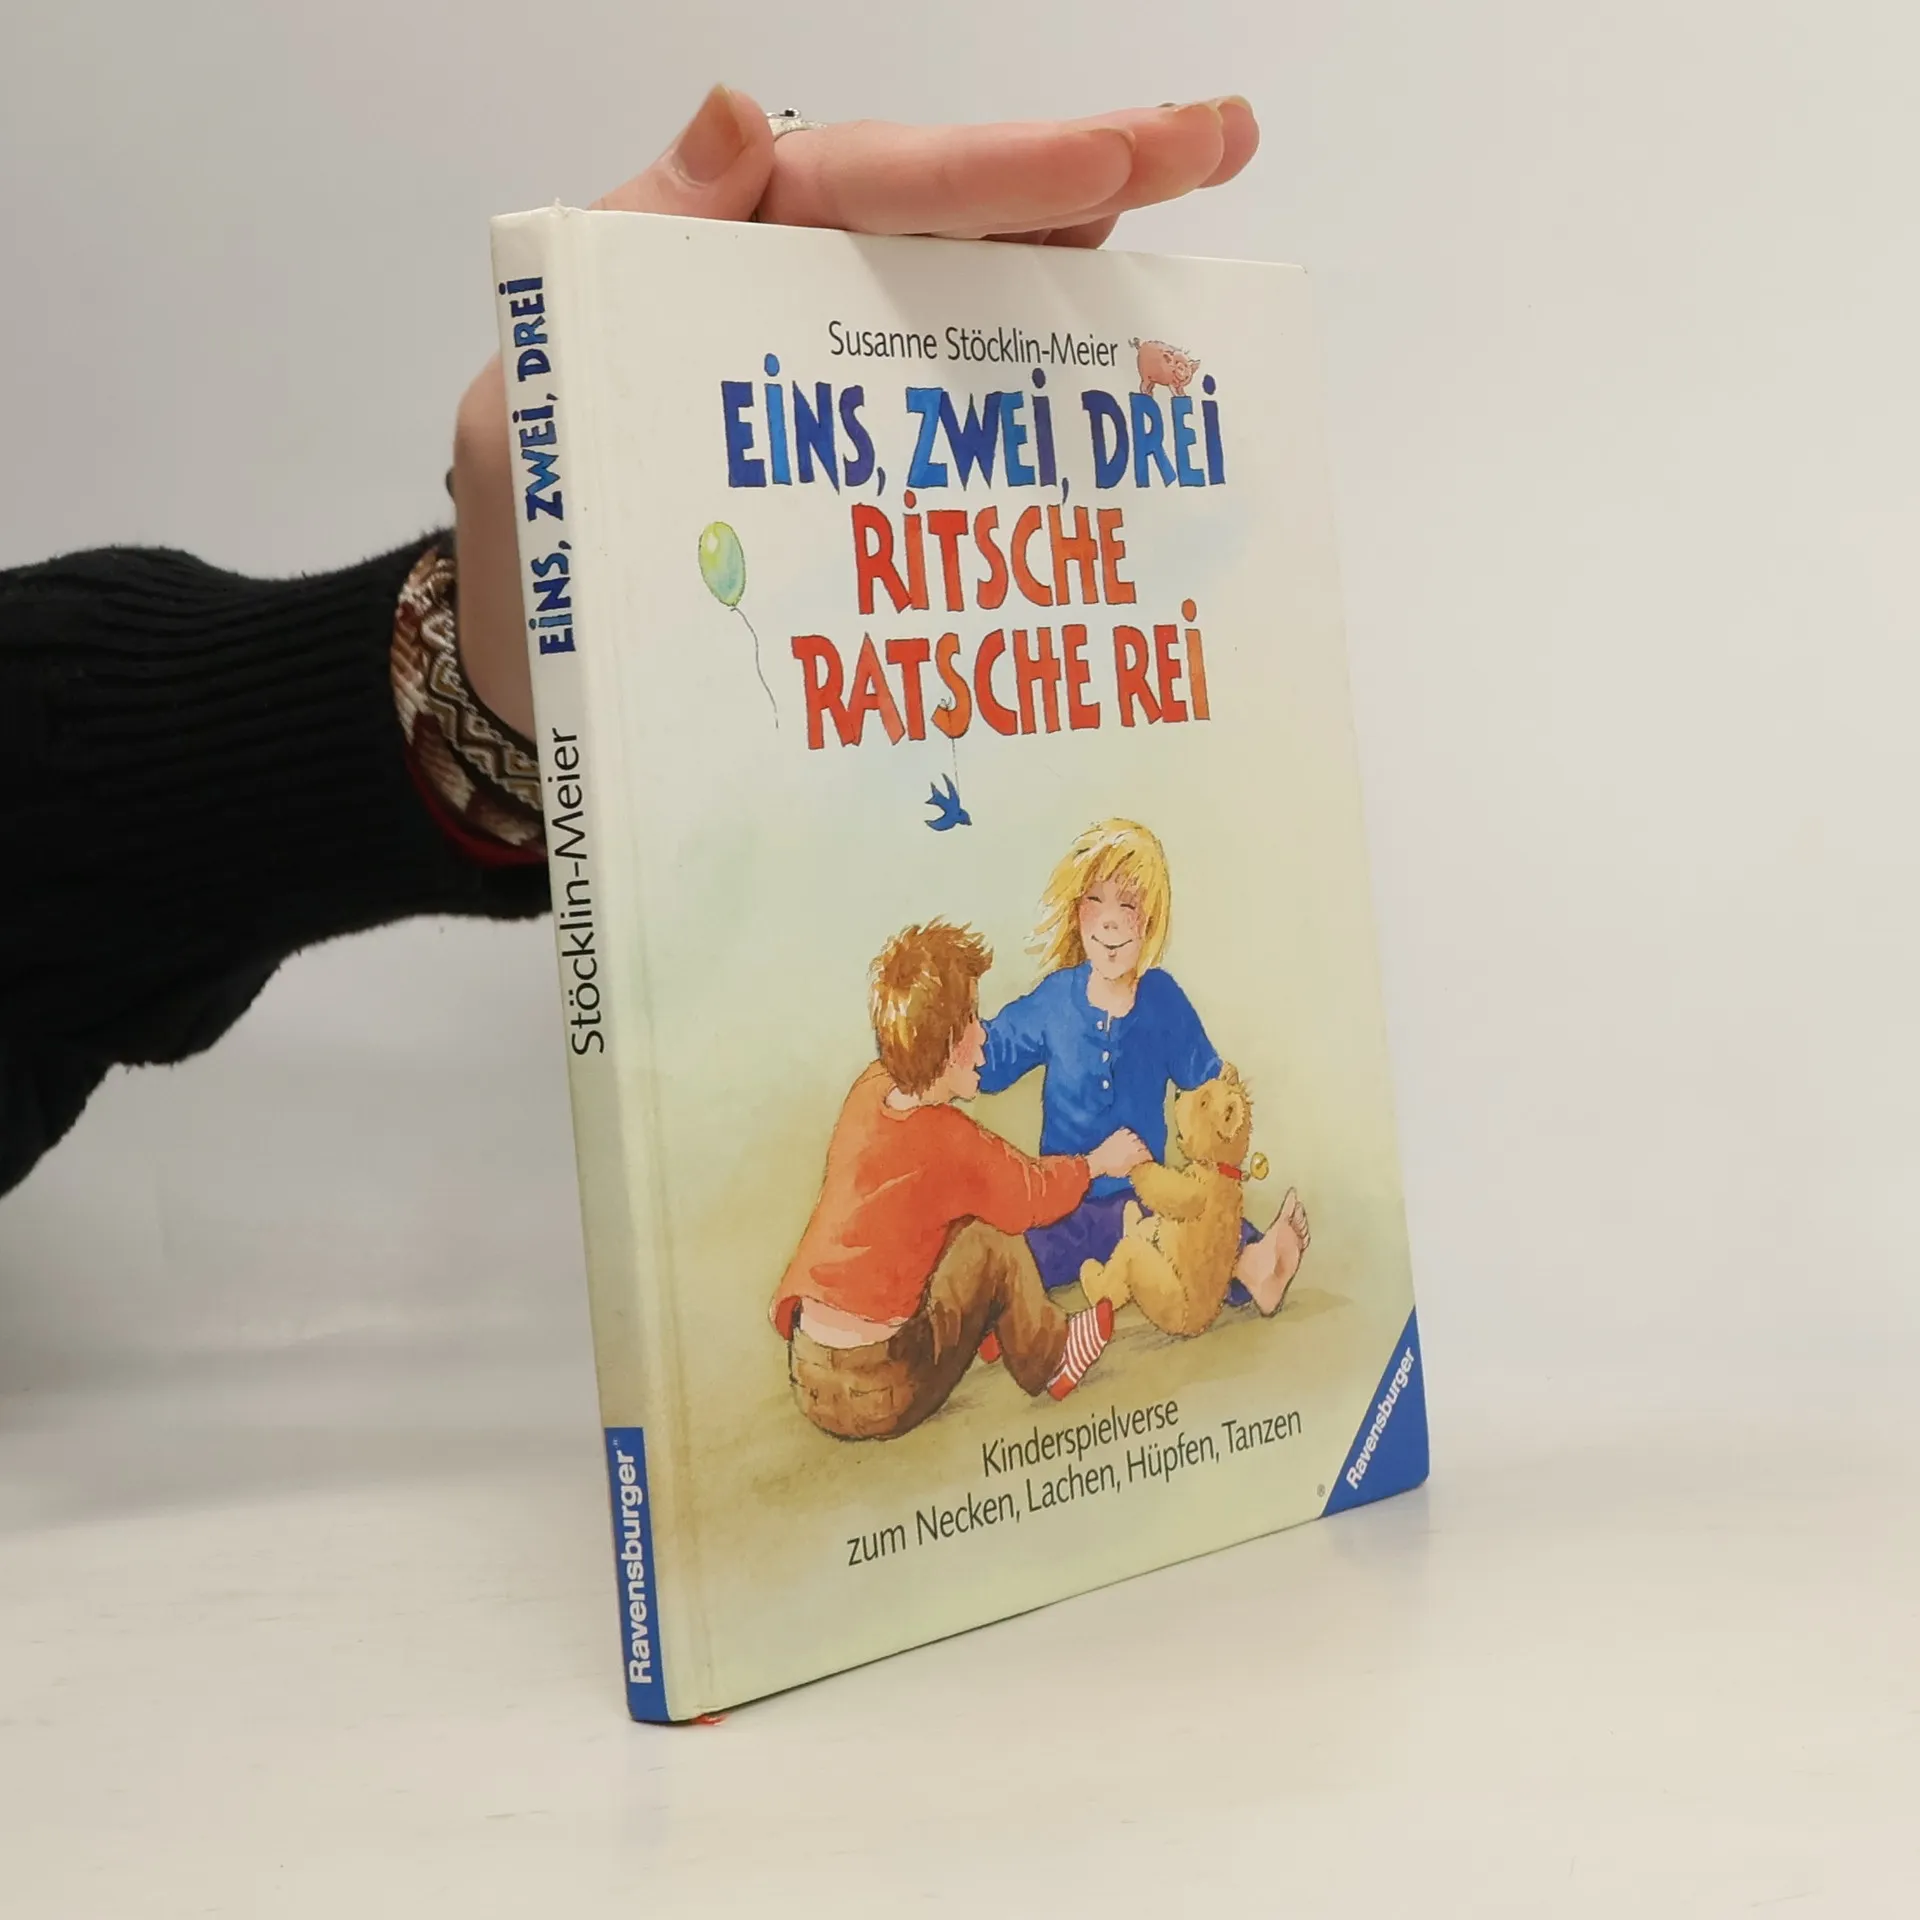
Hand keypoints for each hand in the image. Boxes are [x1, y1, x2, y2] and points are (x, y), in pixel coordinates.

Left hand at [452, 85, 1259, 735]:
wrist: (532, 680)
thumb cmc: (525, 544)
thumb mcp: (534, 398)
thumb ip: (628, 253)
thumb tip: (739, 116)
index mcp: (714, 258)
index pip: (866, 186)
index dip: (993, 173)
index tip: (1112, 165)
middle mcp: (792, 304)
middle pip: (949, 216)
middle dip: (1084, 169)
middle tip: (1218, 136)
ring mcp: (840, 390)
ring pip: (975, 295)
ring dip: (1086, 251)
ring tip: (1202, 198)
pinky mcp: (866, 473)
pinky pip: (964, 411)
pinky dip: (1045, 379)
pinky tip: (1125, 357)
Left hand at [1087, 1128, 1151, 1180]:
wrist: (1098, 1161)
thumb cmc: (1111, 1169)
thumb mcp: (1126, 1172)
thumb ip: (1135, 1168)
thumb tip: (1140, 1166)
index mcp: (1136, 1155)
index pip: (1147, 1154)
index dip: (1149, 1157)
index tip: (1148, 1159)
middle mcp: (1132, 1144)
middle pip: (1143, 1145)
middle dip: (1143, 1149)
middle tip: (1141, 1152)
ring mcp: (1125, 1138)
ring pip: (1136, 1136)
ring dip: (1136, 1141)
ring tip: (1134, 1144)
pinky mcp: (1118, 1133)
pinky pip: (1127, 1131)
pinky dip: (1128, 1134)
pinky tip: (1127, 1138)